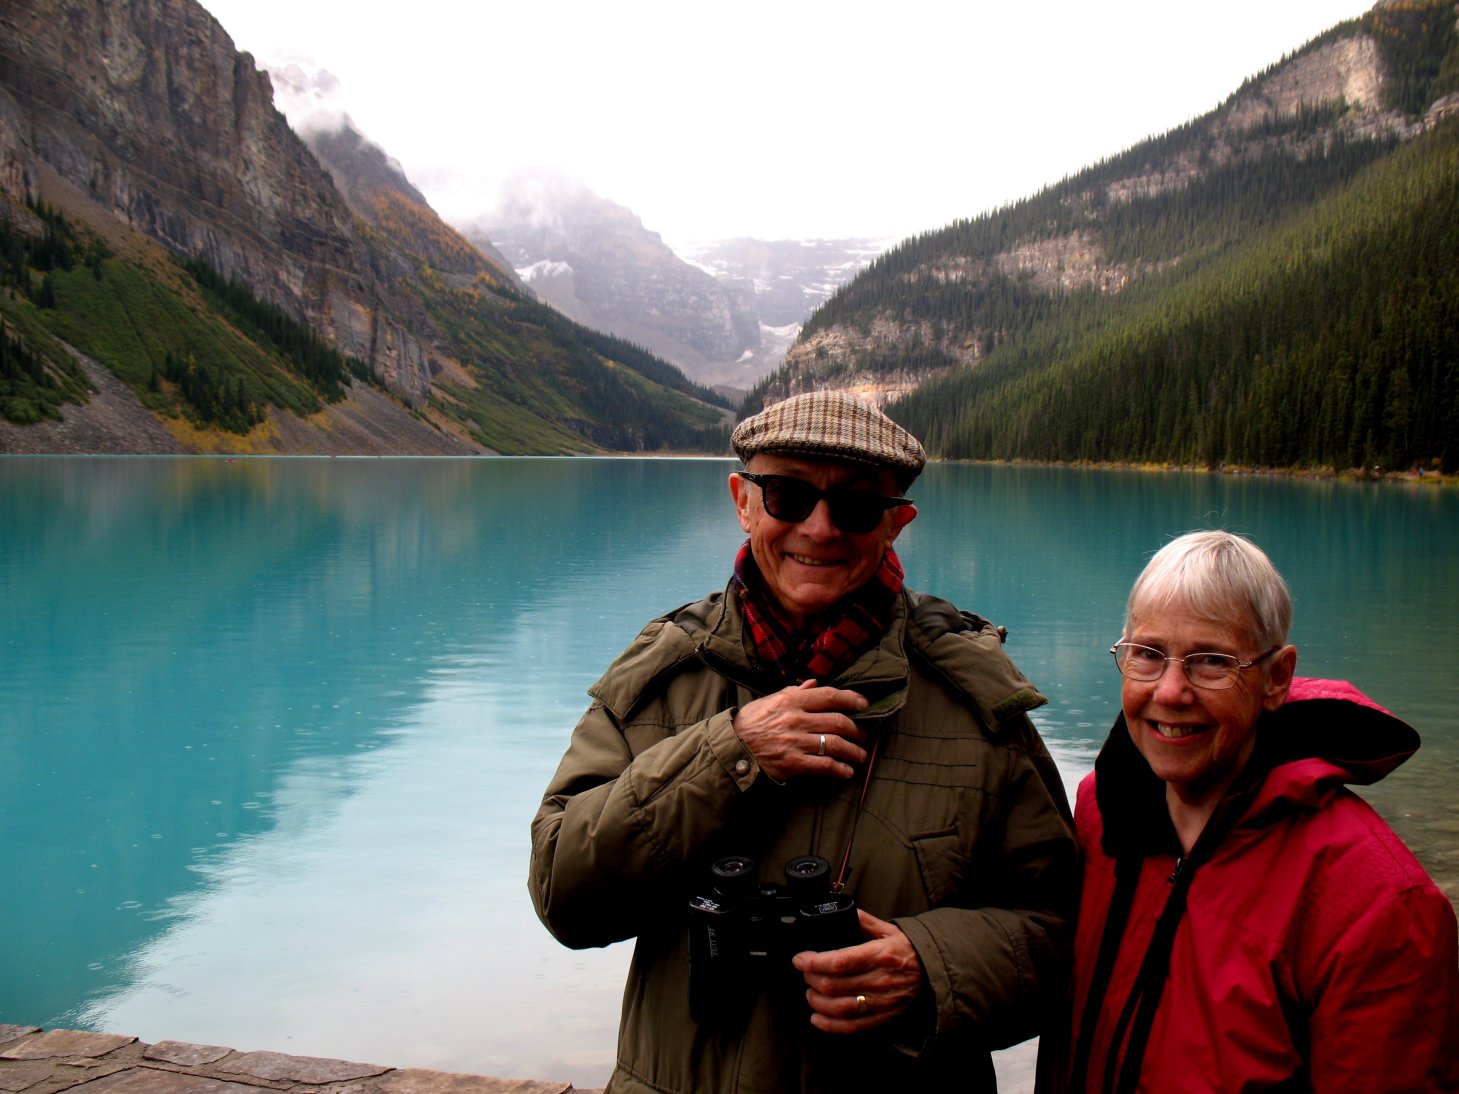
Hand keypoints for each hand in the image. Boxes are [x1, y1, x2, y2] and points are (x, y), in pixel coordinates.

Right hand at [732, 679, 868, 781]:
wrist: (731, 748)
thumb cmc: (751, 723)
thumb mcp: (770, 700)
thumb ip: (794, 692)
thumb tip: (814, 683)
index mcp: (791, 700)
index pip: (829, 696)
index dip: (851, 699)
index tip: (864, 704)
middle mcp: (796, 719)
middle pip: (838, 721)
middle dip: (858, 729)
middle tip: (865, 735)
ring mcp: (796, 742)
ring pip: (836, 744)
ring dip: (854, 751)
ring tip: (861, 755)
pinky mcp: (793, 763)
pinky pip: (824, 765)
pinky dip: (840, 769)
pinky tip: (847, 771)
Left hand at [791, 910, 924, 1033]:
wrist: (934, 974)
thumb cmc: (909, 951)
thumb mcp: (889, 930)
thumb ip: (864, 921)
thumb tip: (843, 911)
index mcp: (879, 955)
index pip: (840, 961)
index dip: (814, 961)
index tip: (800, 959)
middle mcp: (879, 980)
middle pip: (834, 985)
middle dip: (812, 980)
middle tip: (805, 973)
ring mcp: (881, 1002)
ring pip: (840, 1008)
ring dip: (817, 1002)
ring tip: (810, 994)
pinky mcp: (882, 1018)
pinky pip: (852, 1027)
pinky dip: (830, 1025)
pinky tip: (817, 1018)